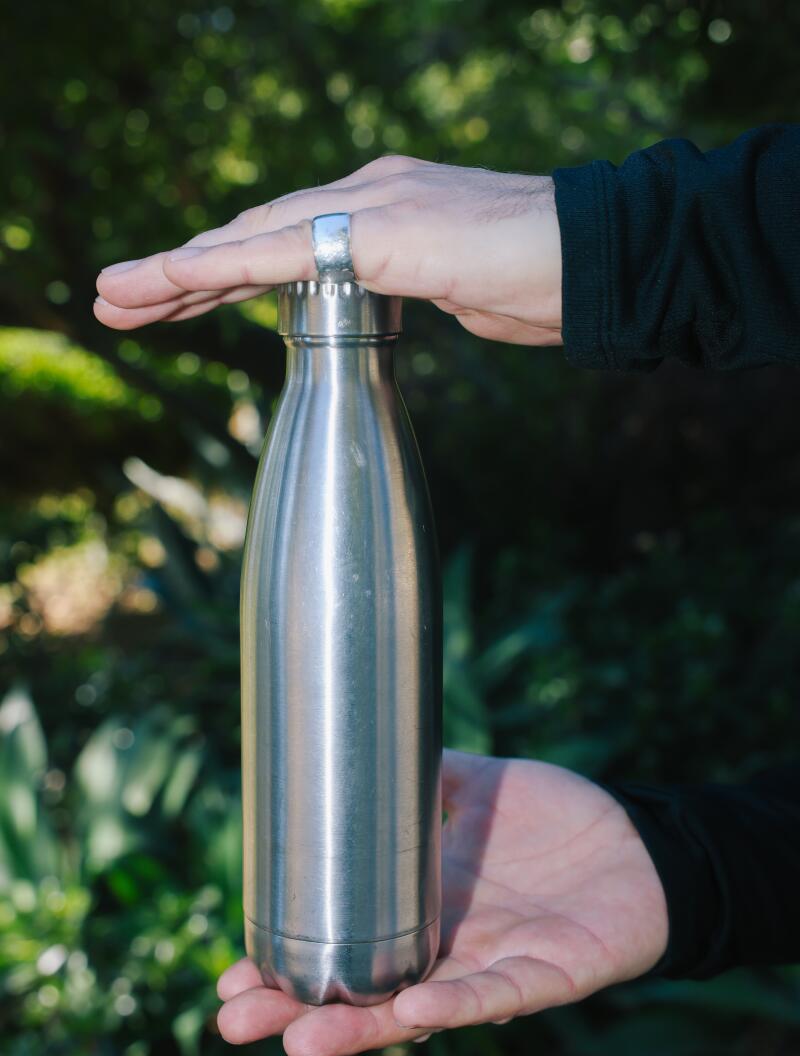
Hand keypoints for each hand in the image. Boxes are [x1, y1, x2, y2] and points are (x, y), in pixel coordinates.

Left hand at [94, 156, 561, 344]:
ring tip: (114, 296)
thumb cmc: (545, 281)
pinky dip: (222, 268)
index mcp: (382, 209)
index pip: (282, 241)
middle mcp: (367, 194)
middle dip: (177, 272)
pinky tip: (171, 281)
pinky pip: (286, 252)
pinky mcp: (385, 231)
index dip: (219, 272)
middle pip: (251, 234)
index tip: (171, 300)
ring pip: (251, 237)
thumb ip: (409, 292)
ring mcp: (375, 206)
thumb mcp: (458, 292)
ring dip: (176, 270)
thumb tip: (387, 312)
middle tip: (113, 297)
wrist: (605, 259)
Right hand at [216, 750, 667, 1055]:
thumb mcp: (485, 784)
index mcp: (425, 906)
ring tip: (300, 1039)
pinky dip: (456, 1003)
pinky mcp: (544, 976)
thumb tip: (375, 741)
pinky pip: (496, 996)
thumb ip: (436, 775)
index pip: (346, 945)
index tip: (233, 971)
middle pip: (364, 993)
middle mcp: (448, 947)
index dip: (292, 963)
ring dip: (361, 1029)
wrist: (643, 840)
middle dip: (299, 1012)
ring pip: (416, 1011)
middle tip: (234, 1021)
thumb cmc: (562, 819)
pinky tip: (411, 1010)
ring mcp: (491, 966)